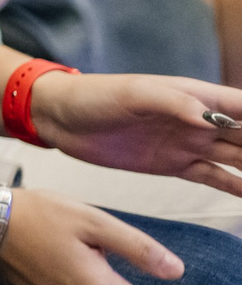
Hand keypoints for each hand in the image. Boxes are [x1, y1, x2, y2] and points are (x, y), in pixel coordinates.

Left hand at [32, 71, 241, 196]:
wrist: (60, 117)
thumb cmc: (96, 96)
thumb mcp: (134, 94)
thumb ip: (174, 104)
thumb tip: (210, 118)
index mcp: (200, 97)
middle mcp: (204, 120)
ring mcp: (192, 143)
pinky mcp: (176, 164)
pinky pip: (218, 178)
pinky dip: (241, 189)